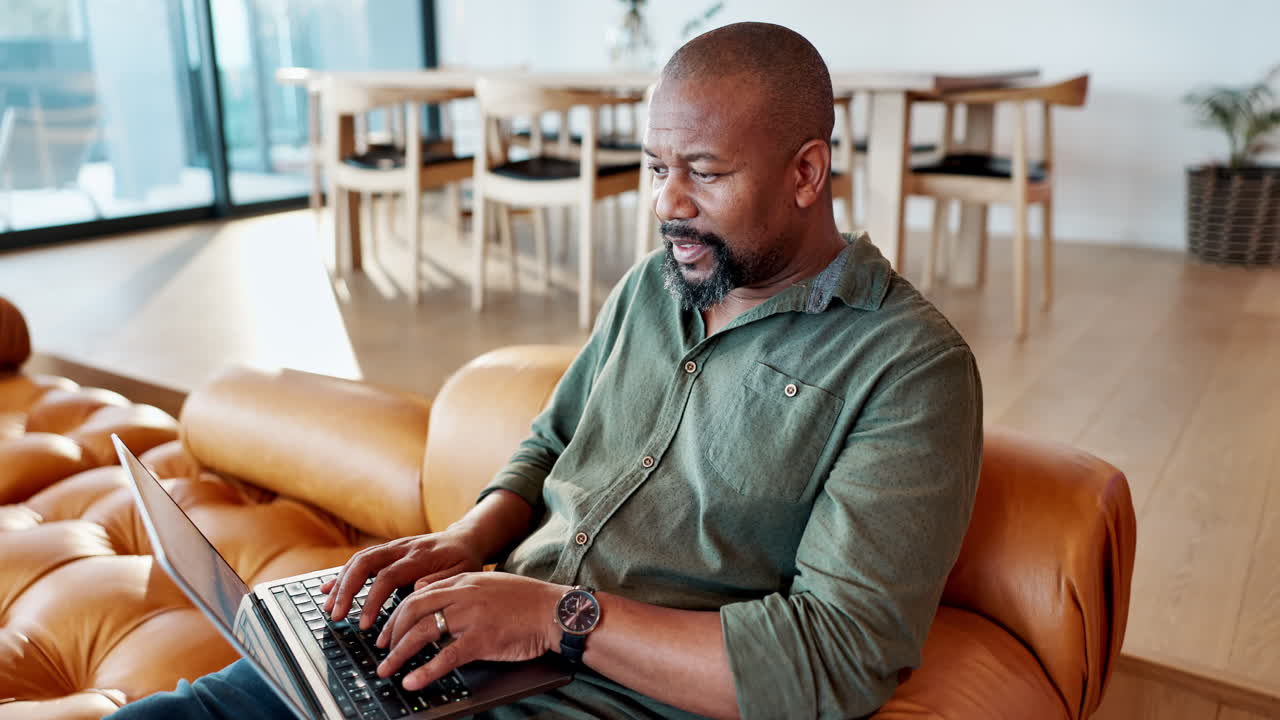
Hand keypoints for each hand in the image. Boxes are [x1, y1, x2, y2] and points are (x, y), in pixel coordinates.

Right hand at [320, 529, 484, 628]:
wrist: (466, 539)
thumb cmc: (465, 561)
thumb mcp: (464, 573)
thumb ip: (441, 581)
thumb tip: (416, 589)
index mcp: (420, 557)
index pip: (388, 577)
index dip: (373, 600)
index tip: (364, 623)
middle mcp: (403, 548)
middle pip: (365, 563)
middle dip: (346, 589)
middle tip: (336, 615)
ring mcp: (393, 547)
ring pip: (359, 559)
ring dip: (341, 583)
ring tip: (329, 606)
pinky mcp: (388, 550)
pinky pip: (361, 559)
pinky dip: (343, 574)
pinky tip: (328, 588)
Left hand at [375, 572, 565, 691]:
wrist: (554, 610)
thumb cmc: (526, 600)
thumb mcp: (488, 583)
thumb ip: (457, 586)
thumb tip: (423, 590)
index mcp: (463, 580)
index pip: (418, 593)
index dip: (397, 614)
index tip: (387, 630)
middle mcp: (463, 595)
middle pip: (412, 610)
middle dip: (391, 632)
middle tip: (381, 649)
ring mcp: (471, 617)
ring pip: (423, 632)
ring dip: (399, 653)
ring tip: (386, 669)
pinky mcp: (482, 640)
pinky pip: (445, 657)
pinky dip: (425, 671)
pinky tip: (412, 681)